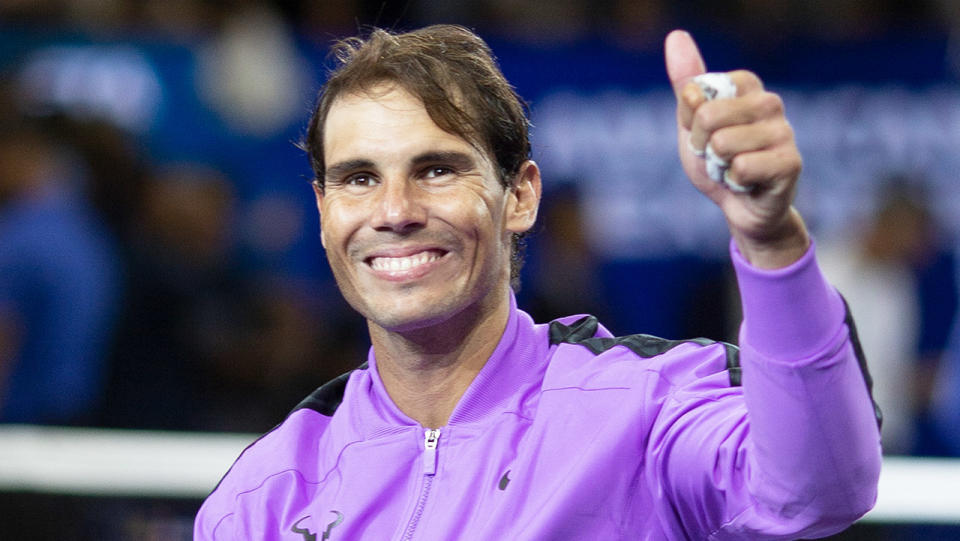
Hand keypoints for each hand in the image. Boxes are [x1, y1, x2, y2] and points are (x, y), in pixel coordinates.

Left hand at [664, 30, 808, 267]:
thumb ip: (685, 84)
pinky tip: (747, 185)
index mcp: (747, 86)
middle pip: (707, 116)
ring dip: (718, 168)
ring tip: (732, 171)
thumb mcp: (691, 123)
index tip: (704, 136)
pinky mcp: (791, 162)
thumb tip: (676, 37)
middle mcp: (770, 102)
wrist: (739, 209)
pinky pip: (741, 168)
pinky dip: (734, 183)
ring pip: (723, 145)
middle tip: (717, 158)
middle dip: (701, 146)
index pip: (698, 92)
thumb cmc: (717, 163)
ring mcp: (784, 131)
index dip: (691, 122)